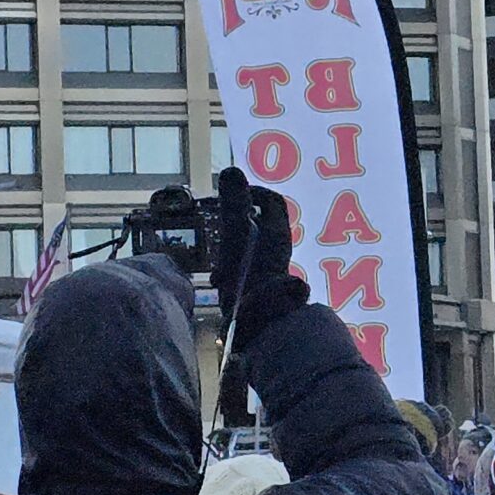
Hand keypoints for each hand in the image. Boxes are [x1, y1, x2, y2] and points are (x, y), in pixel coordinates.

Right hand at [211, 167, 293, 326]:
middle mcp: (278, 250)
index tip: (237, 196)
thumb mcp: (237, 234)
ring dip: (233, 248)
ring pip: (252, 248)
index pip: (273, 202)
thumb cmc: (249, 275)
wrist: (259, 323)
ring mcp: (270, 270)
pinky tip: (217, 280)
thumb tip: (231, 171)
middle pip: (262, 224)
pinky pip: (246, 269)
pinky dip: (232, 268)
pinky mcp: (261, 288)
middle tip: (221, 224)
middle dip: (239, 221)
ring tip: (216, 256)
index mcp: (277, 233)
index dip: (256, 193)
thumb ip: (234, 203)